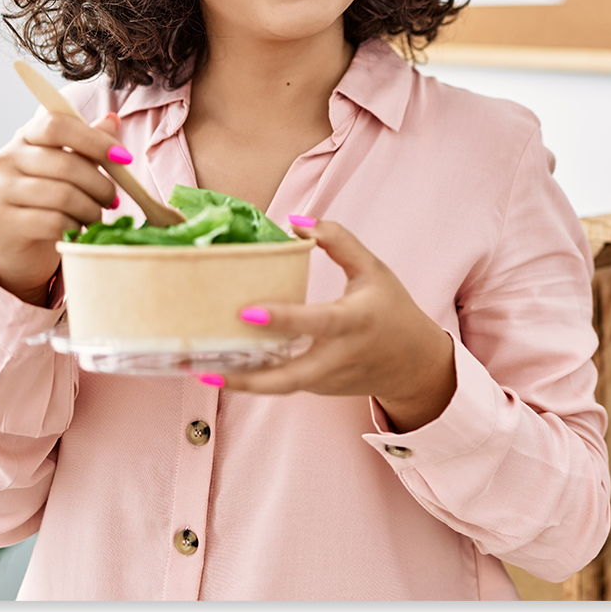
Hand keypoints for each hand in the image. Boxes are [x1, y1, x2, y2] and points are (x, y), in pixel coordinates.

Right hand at [0, 109, 124, 304]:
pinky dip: (75, 227)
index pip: (58, 124)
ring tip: (96, 216)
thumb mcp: (71, 167)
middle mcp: (8, 158)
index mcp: (26, 136)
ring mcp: (2, 190)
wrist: (20, 246)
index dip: (95, 139)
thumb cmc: (50, 200)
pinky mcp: (4, 222)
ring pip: (63, 195)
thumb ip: (90, 144)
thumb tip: (112, 120)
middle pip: (66, 163)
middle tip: (112, 199)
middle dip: (100, 184)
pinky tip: (78, 229)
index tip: (123, 158)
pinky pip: (54, 222)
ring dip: (91, 209)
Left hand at [213, 220, 455, 431]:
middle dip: (246, 378)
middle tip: (203, 366)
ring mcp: (325, 381)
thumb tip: (296, 221)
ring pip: (278, 385)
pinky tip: (220, 364)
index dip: (283, 318)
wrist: (416, 366)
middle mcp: (337, 357)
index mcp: (353, 322)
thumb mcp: (373, 269)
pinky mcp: (317, 390)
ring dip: (238, 382)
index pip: (315, 323)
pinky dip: (253, 377)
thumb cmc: (392, 310)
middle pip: (287, 378)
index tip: (247, 310)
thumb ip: (339, 241)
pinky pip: (282, 383)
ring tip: (194, 368)